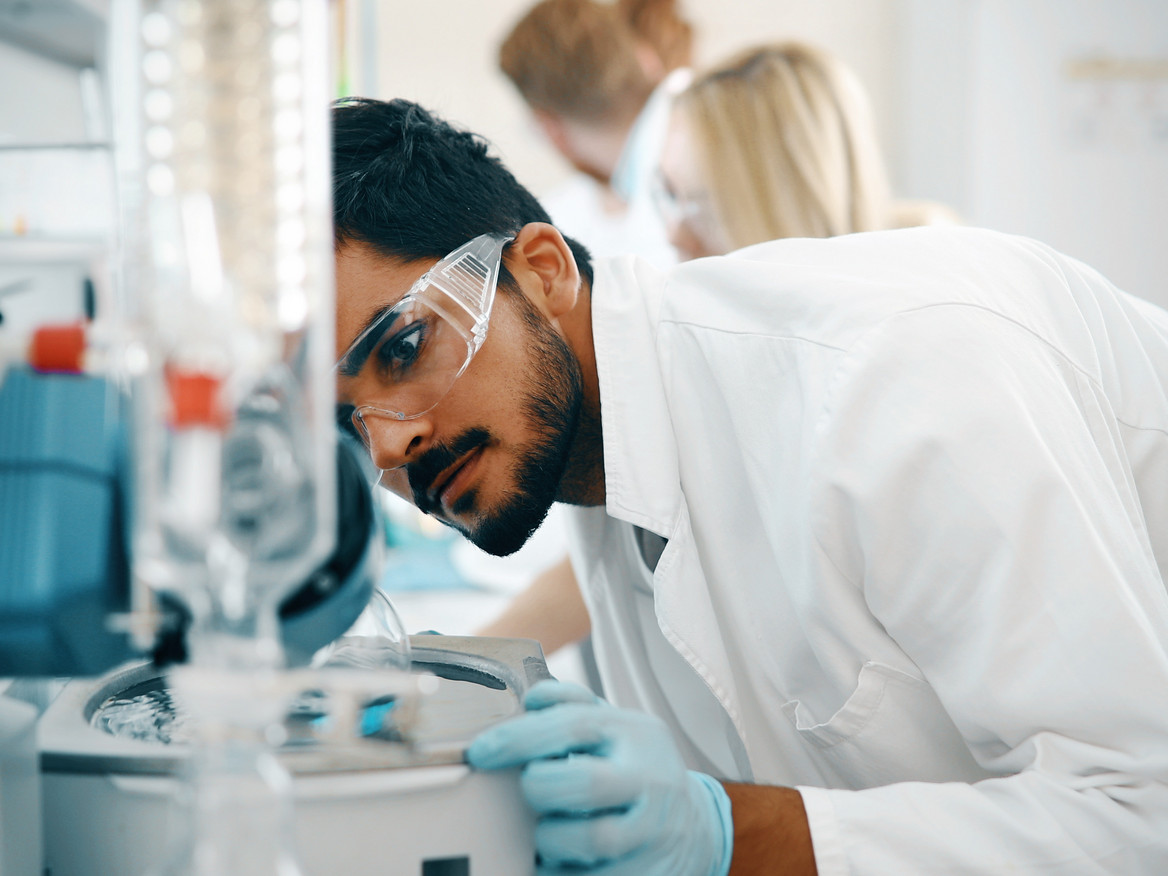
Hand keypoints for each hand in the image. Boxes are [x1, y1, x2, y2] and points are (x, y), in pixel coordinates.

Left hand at [466, 680, 732, 874]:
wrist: (693, 828)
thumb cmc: (635, 770)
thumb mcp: (616, 726)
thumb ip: (573, 705)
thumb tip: (532, 699)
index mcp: (636, 735)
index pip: (575, 726)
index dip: (520, 737)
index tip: (481, 752)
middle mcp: (649, 781)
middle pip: (584, 783)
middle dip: (540, 787)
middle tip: (532, 790)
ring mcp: (651, 832)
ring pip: (589, 838)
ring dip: (551, 837)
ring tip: (548, 831)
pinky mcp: (645, 875)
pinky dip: (559, 870)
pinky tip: (558, 860)